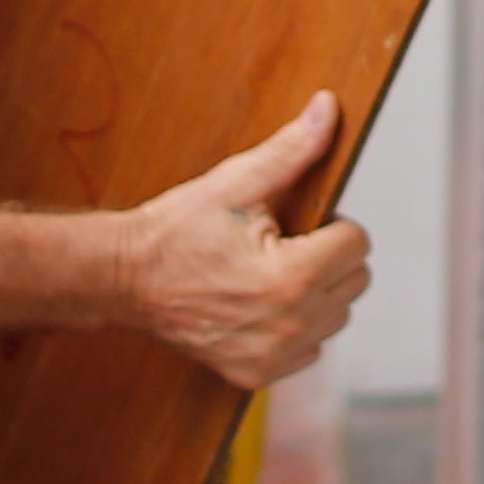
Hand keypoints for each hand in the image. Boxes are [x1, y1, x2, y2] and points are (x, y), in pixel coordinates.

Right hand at [120, 94, 372, 388]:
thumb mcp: (235, 182)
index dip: (330, 225)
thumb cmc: (176, 229)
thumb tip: (329, 108)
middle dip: (328, 257)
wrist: (124, 279)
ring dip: (316, 294)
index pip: (358, 244)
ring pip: (336, 317)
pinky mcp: (256, 375)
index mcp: (292, 277)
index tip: (294, 223)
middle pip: (355, 282)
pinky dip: (294, 327)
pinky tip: (259, 305)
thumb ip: (292, 149)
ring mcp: (273, 356)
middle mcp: (289, 325)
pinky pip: (309, 350)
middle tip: (280, 244)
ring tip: (268, 273)